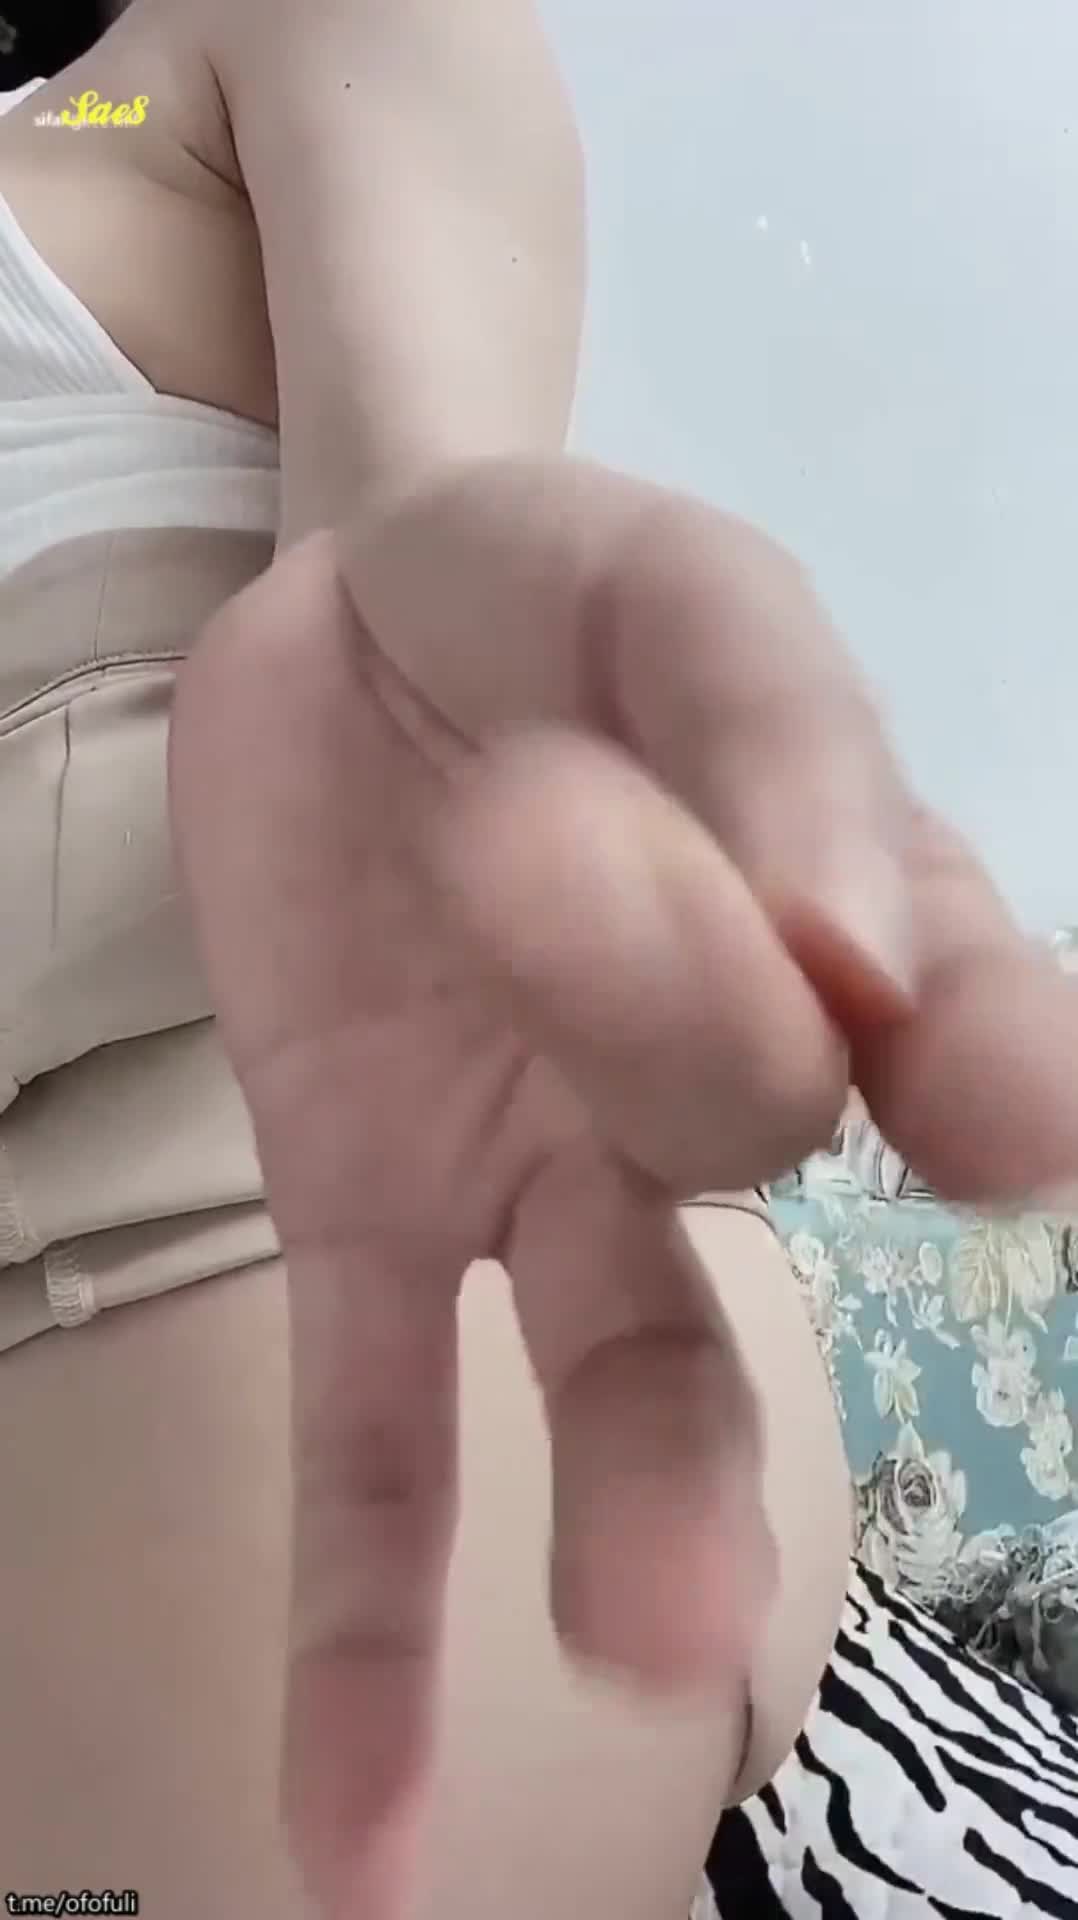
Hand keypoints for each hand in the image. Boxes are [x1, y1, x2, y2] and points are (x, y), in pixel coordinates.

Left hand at [169, 454, 1077, 1916]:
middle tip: (536, 833)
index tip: (986, 1114)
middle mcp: (726, 1078)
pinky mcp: (372, 1213)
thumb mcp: (660, 584)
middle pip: (749, 1129)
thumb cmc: (548, 594)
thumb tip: (859, 944)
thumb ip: (765, 718)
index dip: (1000, 1072)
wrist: (354, 622)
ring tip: (652, 1639)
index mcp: (848, 909)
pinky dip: (372, 1620)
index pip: (972, 1024)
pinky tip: (364, 1834)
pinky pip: (380, 1431)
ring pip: (626, 1353)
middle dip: (666, 1022)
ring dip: (648, 1501)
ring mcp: (548, 1168)